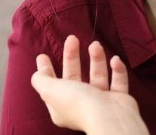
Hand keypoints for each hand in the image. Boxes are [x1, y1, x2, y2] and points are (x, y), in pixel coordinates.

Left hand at [31, 35, 148, 134]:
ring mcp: (101, 100)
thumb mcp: (52, 91)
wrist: (110, 117)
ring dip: (97, 59)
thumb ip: (42, 80)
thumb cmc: (79, 104)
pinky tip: (115, 59)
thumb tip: (37, 73)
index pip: (51, 84)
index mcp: (62, 105)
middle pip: (75, 75)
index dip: (47, 70)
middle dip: (72, 57)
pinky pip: (118, 80)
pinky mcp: (119, 97)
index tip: (43, 55)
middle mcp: (80, 103)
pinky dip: (117, 69)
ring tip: (95, 44)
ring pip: (97, 75)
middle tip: (72, 38)